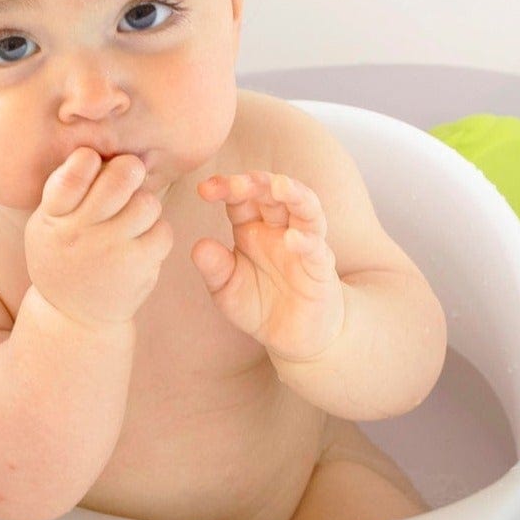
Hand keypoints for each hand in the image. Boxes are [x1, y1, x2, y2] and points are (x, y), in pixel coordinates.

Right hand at [24, 149, 172, 328]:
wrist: (73, 317)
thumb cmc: (65, 257)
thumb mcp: (47, 224)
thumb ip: (66, 190)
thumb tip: (100, 150)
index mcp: (53, 217)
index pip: (73, 174)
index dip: (89, 159)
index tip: (94, 163)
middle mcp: (79, 233)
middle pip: (120, 180)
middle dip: (130, 170)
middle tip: (130, 176)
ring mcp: (110, 251)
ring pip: (147, 204)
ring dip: (146, 204)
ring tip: (134, 216)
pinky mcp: (137, 267)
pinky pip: (163, 231)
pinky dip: (158, 232)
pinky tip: (143, 240)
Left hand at [192, 170, 344, 360]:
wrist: (293, 336)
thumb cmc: (259, 305)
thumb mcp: (226, 289)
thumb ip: (214, 268)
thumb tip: (198, 246)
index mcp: (251, 227)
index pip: (240, 197)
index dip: (225, 188)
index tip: (204, 190)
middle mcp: (278, 228)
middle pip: (272, 194)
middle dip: (256, 184)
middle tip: (237, 184)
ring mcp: (303, 243)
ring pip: (304, 208)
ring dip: (293, 193)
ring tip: (279, 185)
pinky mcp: (320, 266)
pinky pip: (316, 248)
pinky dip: (306, 240)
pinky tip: (292, 238)